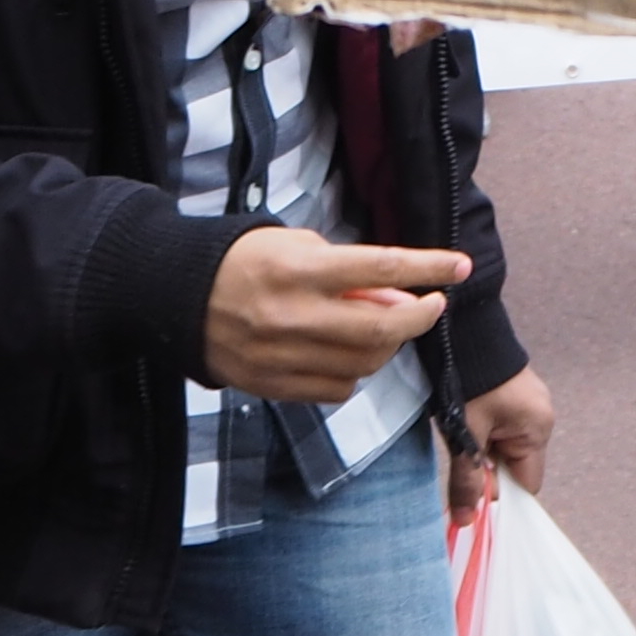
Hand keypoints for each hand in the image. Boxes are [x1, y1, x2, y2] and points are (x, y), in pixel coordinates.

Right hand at [203, 228, 458, 402]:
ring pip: (364, 364)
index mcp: (300, 270)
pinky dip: (356, 372)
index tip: (460, 266)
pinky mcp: (270, 385)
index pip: (383, 267)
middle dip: (420, 317)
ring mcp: (280, 356)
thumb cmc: (246, 260)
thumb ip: (351, 274)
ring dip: (389, 345)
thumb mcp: (299, 245)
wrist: (175, 296)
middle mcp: (292, 316)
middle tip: (432, 305)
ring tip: (386, 324)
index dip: (430, 267)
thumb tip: (398, 299)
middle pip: (382, 330)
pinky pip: (336, 389)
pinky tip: (351, 352)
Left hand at [450, 368, 555, 521]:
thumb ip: (467, 480)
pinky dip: (486, 432)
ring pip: (506, 447)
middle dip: (488, 467)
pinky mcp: (520, 395)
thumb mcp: (465, 436)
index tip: (473, 489)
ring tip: (465, 428)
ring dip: (484, 448)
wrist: (465, 334)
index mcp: (538, 430)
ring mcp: (533, 404)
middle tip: (463, 451)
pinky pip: (505, 428)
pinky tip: (470, 417)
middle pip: (516, 466)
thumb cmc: (469, 384)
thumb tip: (466, 522)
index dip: (500, 493)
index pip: (527, 484)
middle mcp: (542, 418)